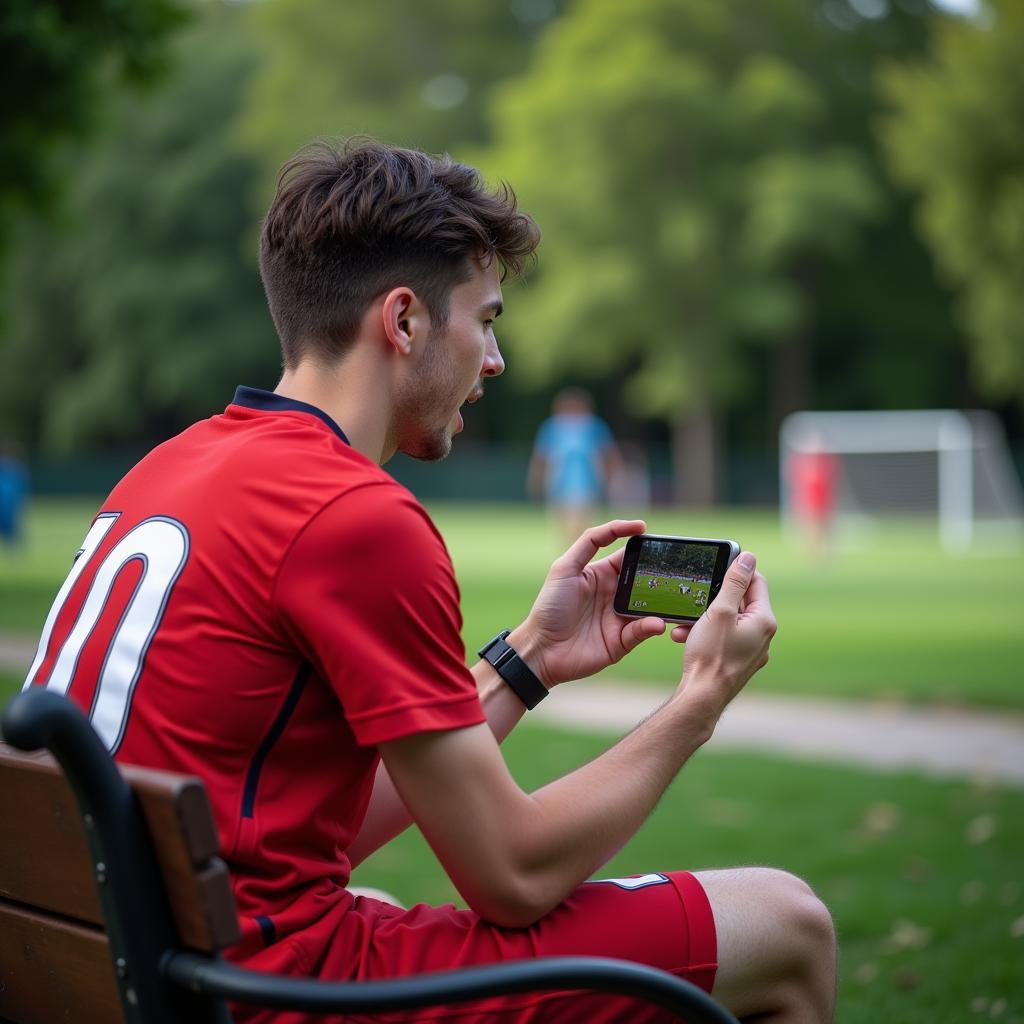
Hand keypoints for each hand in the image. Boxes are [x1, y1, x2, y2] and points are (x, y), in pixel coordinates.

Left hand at [508, 520, 667, 686]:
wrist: (542, 648)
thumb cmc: (550, 606)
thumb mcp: (565, 567)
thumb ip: (589, 542)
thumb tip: (620, 527)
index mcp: (601, 574)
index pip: (628, 555)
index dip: (641, 545)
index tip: (649, 533)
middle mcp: (614, 594)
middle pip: (645, 580)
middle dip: (659, 574)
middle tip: (674, 570)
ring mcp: (619, 617)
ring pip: (649, 606)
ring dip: (661, 602)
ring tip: (671, 596)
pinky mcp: (622, 641)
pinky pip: (642, 630)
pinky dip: (651, 626)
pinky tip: (655, 622)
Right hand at [672, 552, 776, 723]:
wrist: (701, 697)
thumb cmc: (711, 654)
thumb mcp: (720, 611)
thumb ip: (734, 583)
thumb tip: (748, 558)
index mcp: (764, 621)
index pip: (756, 583)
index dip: (737, 571)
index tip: (717, 566)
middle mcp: (763, 636)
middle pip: (740, 603)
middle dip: (713, 598)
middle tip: (695, 596)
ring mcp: (751, 651)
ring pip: (727, 622)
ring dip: (704, 618)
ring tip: (683, 622)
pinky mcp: (737, 663)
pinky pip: (722, 639)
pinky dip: (705, 634)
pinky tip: (684, 637)